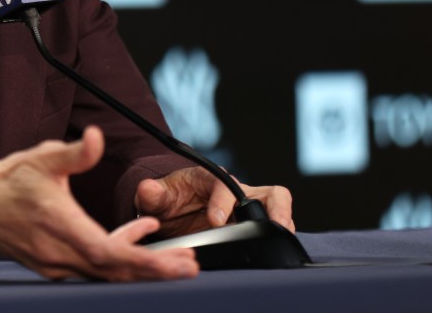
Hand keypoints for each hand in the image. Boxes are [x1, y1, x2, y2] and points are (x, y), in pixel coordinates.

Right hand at [0, 126, 198, 280]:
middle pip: (115, 272)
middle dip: (155, 272)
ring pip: (107, 273)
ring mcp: (57, 263)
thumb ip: (75, 153)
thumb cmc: (10, 181)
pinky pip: (95, 266)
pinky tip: (139, 236)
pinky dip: (120, 256)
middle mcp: (59, 253)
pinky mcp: (56, 264)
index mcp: (59, 226)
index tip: (175, 264)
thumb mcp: (42, 158)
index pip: (108, 254)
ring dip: (142, 266)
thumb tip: (97, 137)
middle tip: (188, 267)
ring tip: (175, 258)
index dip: (145, 263)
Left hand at [135, 167, 294, 237]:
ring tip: (282, 239)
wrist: (174, 211)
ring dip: (283, 222)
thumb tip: (148, 188)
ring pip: (278, 208)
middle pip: (269, 191)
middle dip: (276, 207)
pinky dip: (277, 237)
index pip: (225, 185)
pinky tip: (274, 251)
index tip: (214, 221)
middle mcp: (237, 191)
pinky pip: (274, 228)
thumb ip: (151, 194)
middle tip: (275, 225)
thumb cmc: (169, 201)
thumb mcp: (156, 198)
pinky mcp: (253, 225)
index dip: (222, 202)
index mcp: (212, 179)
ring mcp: (249, 209)